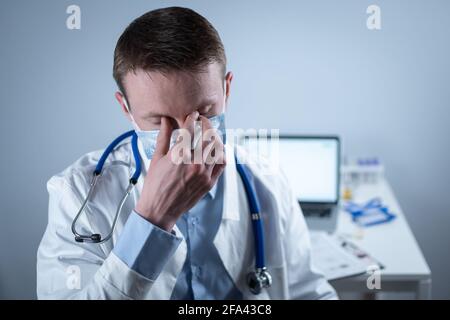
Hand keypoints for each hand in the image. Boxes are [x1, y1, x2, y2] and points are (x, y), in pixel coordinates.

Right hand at [134, 111, 225, 231]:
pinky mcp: (209, 183)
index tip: (193, 115)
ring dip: (214, 138)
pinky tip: (214, 150)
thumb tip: (167, 120)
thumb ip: (164, 137)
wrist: (159, 210)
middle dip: (206, 125)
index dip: (192, 119)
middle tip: (202, 122)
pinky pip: (221, 164)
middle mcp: (193, 164)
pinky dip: (220, 154)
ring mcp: (204, 174)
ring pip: (217, 149)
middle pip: (207, 136)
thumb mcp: (156, 158)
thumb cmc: (155, 185)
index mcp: (178, 156)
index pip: (190, 129)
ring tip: (209, 135)